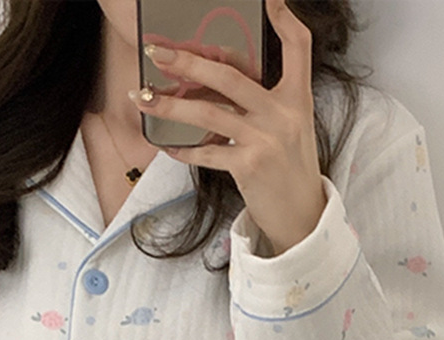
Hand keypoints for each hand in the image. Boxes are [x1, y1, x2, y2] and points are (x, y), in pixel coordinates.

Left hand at [131, 0, 326, 255]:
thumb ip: (264, 101)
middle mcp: (283, 114)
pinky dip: (183, 149)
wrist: (302, 216)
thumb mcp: (291, 127)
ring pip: (208, 112)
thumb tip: (217, 79)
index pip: (299, 47)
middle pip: (230, 75)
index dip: (285, 19)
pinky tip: (166, 145)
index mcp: (298, 98)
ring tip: (141, 97)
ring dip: (169, 104)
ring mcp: (265, 140)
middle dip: (188, 60)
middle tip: (156, 52)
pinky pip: (206, 151)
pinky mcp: (249, 166)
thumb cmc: (291, 169)